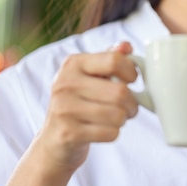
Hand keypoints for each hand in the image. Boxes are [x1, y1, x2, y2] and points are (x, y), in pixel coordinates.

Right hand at [34, 41, 138, 172]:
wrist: (54, 139)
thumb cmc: (80, 102)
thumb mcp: (91, 75)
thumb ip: (110, 58)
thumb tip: (126, 46)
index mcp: (73, 63)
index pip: (114, 60)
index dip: (131, 72)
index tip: (132, 80)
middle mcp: (65, 83)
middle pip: (120, 92)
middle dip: (132, 103)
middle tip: (129, 107)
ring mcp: (64, 109)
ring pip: (118, 115)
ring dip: (123, 119)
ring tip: (115, 118)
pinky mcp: (68, 133)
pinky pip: (110, 133)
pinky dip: (113, 133)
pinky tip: (102, 130)